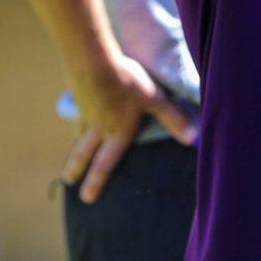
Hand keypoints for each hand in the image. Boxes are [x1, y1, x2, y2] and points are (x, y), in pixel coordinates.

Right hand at [61, 54, 195, 203]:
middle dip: (76, 169)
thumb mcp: (154, 99)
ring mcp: (85, 112)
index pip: (105, 164)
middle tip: (67, 182)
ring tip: (74, 150)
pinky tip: (78, 112)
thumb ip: (172, 118)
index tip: (86, 198)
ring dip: (76, 145)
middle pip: (84, 153)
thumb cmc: (127, 83)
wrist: (94, 62)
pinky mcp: (78, 96)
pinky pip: (77, 112)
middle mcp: (99, 128)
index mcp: (117, 132)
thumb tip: (193, 139)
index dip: (96, 182)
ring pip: (79, 133)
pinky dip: (77, 118)